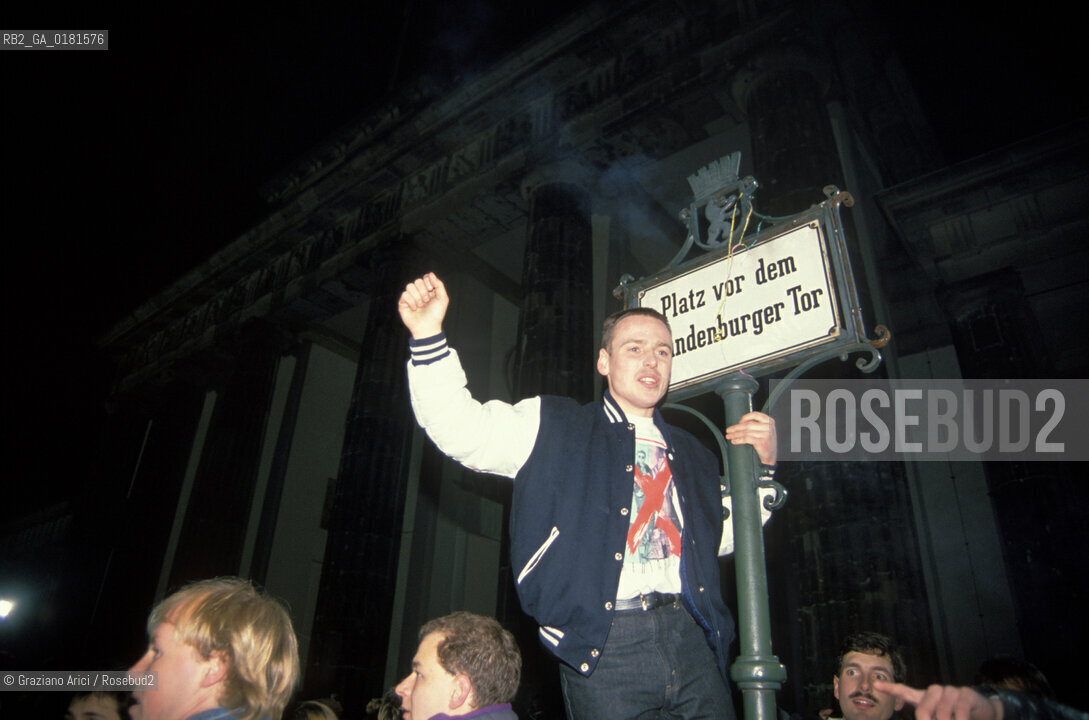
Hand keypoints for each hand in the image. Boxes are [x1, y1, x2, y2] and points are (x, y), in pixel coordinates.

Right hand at [397, 272, 448, 338]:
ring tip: (421, 306)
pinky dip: (411, 302)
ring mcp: (410, 297)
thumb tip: (430, 274)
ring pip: (410, 286)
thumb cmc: (436, 314)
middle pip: (417, 281)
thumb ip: (439, 285)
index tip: (432, 291)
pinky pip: (404, 294)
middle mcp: (418, 292)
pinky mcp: (402, 303)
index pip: (425, 277)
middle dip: (423, 291)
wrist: (428, 327)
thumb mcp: (443, 298)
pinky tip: (414, 309)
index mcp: (428, 290)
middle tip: (426, 301)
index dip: (428, 282)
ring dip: (417, 297)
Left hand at [724, 411, 776, 465]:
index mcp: (769, 421)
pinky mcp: (761, 442)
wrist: (771, 456)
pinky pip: (747, 439)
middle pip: (748, 424)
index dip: (745, 418)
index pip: (755, 415)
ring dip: (735, 434)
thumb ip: (756, 424)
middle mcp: (768, 426)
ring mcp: (765, 434)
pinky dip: (738, 440)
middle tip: (728, 430)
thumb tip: (740, 422)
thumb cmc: (766, 442)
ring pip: (746, 432)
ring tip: (729, 436)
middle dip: (736, 428)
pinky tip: (734, 441)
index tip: (738, 422)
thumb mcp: (764, 430)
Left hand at [873, 682, 1002, 719]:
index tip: (876, 685)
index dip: (891, 689)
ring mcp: (950, 691)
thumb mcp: (940, 718)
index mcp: (926, 697)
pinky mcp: (965, 693)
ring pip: (942, 713)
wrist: (983, 712)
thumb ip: (928, 717)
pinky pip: (959, 711)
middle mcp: (935, 691)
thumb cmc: (957, 716)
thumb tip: (922, 718)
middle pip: (923, 710)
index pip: (905, 691)